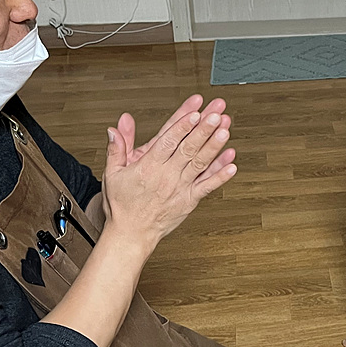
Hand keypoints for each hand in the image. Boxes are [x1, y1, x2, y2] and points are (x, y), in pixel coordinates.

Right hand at [101, 97, 237, 252]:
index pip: (168, 141)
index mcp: (149, 167)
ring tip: (226, 130)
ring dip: (214, 146)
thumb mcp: (113, 173)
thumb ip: (117, 148)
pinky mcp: (189, 200)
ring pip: (200, 164)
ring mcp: (180, 188)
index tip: (194, 112)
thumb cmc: (123, 204)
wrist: (131, 234)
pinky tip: (232, 163)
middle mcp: (167, 176)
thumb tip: (115, 128)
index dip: (183, 126)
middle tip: (217, 114)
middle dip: (204, 130)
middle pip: (188, 148)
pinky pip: (207, 186)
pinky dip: (220, 175)